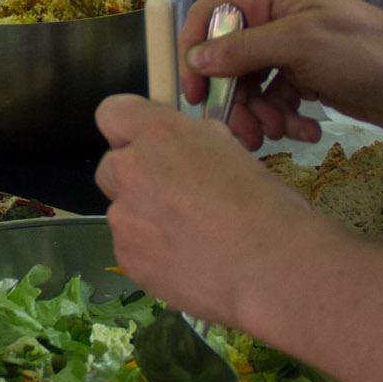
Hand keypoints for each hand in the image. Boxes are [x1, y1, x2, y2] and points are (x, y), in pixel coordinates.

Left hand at [94, 95, 323, 330]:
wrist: (271, 268)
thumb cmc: (265, 206)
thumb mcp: (231, 152)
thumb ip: (193, 144)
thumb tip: (185, 151)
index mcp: (159, 135)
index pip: (112, 113)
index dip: (128, 129)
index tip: (147, 144)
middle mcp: (131, 170)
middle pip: (111, 166)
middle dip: (136, 178)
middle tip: (175, 196)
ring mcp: (124, 217)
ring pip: (122, 211)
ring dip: (145, 218)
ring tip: (190, 237)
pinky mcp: (126, 257)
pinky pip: (130, 247)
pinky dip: (151, 251)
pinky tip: (187, 260)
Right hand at [176, 0, 382, 147]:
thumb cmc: (365, 52)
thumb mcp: (300, 44)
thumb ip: (244, 50)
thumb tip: (196, 60)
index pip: (210, 15)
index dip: (195, 52)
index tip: (195, 94)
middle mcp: (275, 19)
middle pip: (227, 60)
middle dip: (233, 99)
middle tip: (240, 133)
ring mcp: (291, 51)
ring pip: (250, 86)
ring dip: (259, 115)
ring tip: (279, 134)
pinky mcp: (306, 79)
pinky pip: (276, 101)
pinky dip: (284, 120)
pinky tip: (305, 132)